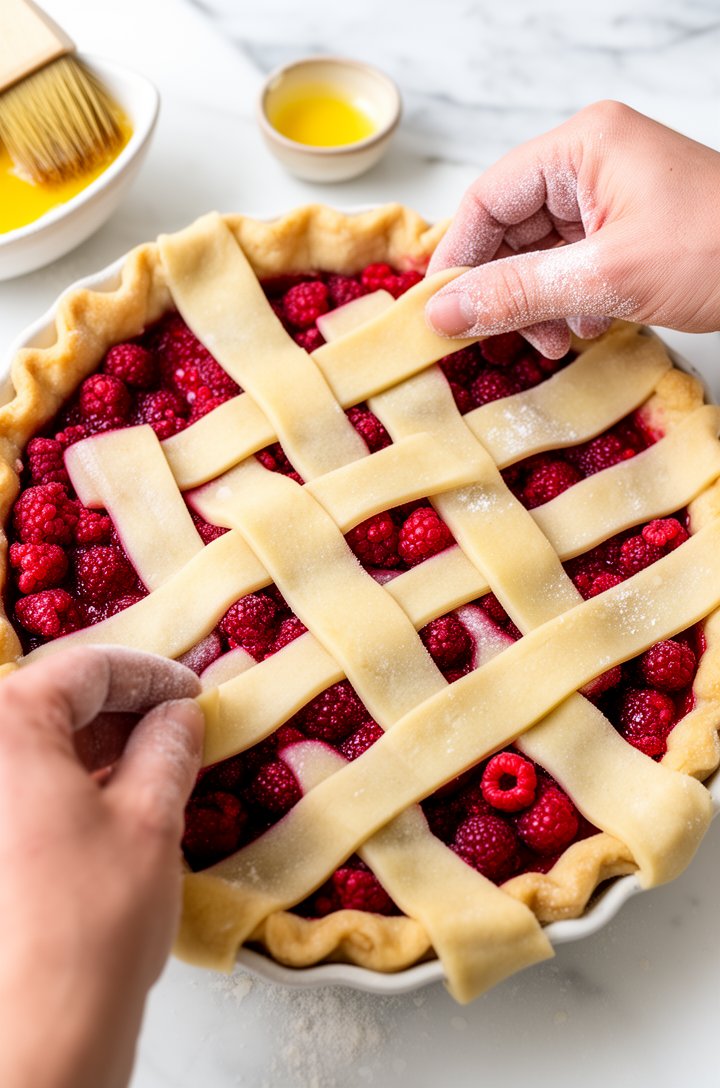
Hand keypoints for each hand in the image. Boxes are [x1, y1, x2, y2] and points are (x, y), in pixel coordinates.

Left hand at [0, 646, 202, 1087]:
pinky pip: (15, 788)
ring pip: (30, 747)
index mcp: (4, 727)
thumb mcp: (150, 818)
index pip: (88, 669)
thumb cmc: (87, 928)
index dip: (152, 675)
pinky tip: (107, 805)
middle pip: (51, 703)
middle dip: (121, 711)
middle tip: (177, 727)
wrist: (30, 1041)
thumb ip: (168, 748)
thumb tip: (178, 718)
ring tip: (150, 767)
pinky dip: (63, 785)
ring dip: (92, 749)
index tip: (191, 692)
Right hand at [425, 100, 719, 357]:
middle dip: (507, 288)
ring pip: (539, 252)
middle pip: (510, 227)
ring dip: (538, 302)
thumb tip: (443, 313)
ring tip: (558, 339)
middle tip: (507, 338)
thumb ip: (516, 294)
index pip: (488, 198)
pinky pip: (572, 263)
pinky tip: (587, 327)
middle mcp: (591, 162)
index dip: (459, 258)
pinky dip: (568, 300)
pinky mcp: (627, 226)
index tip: (441, 312)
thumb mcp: (606, 279)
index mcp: (582, 148)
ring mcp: (611, 194)